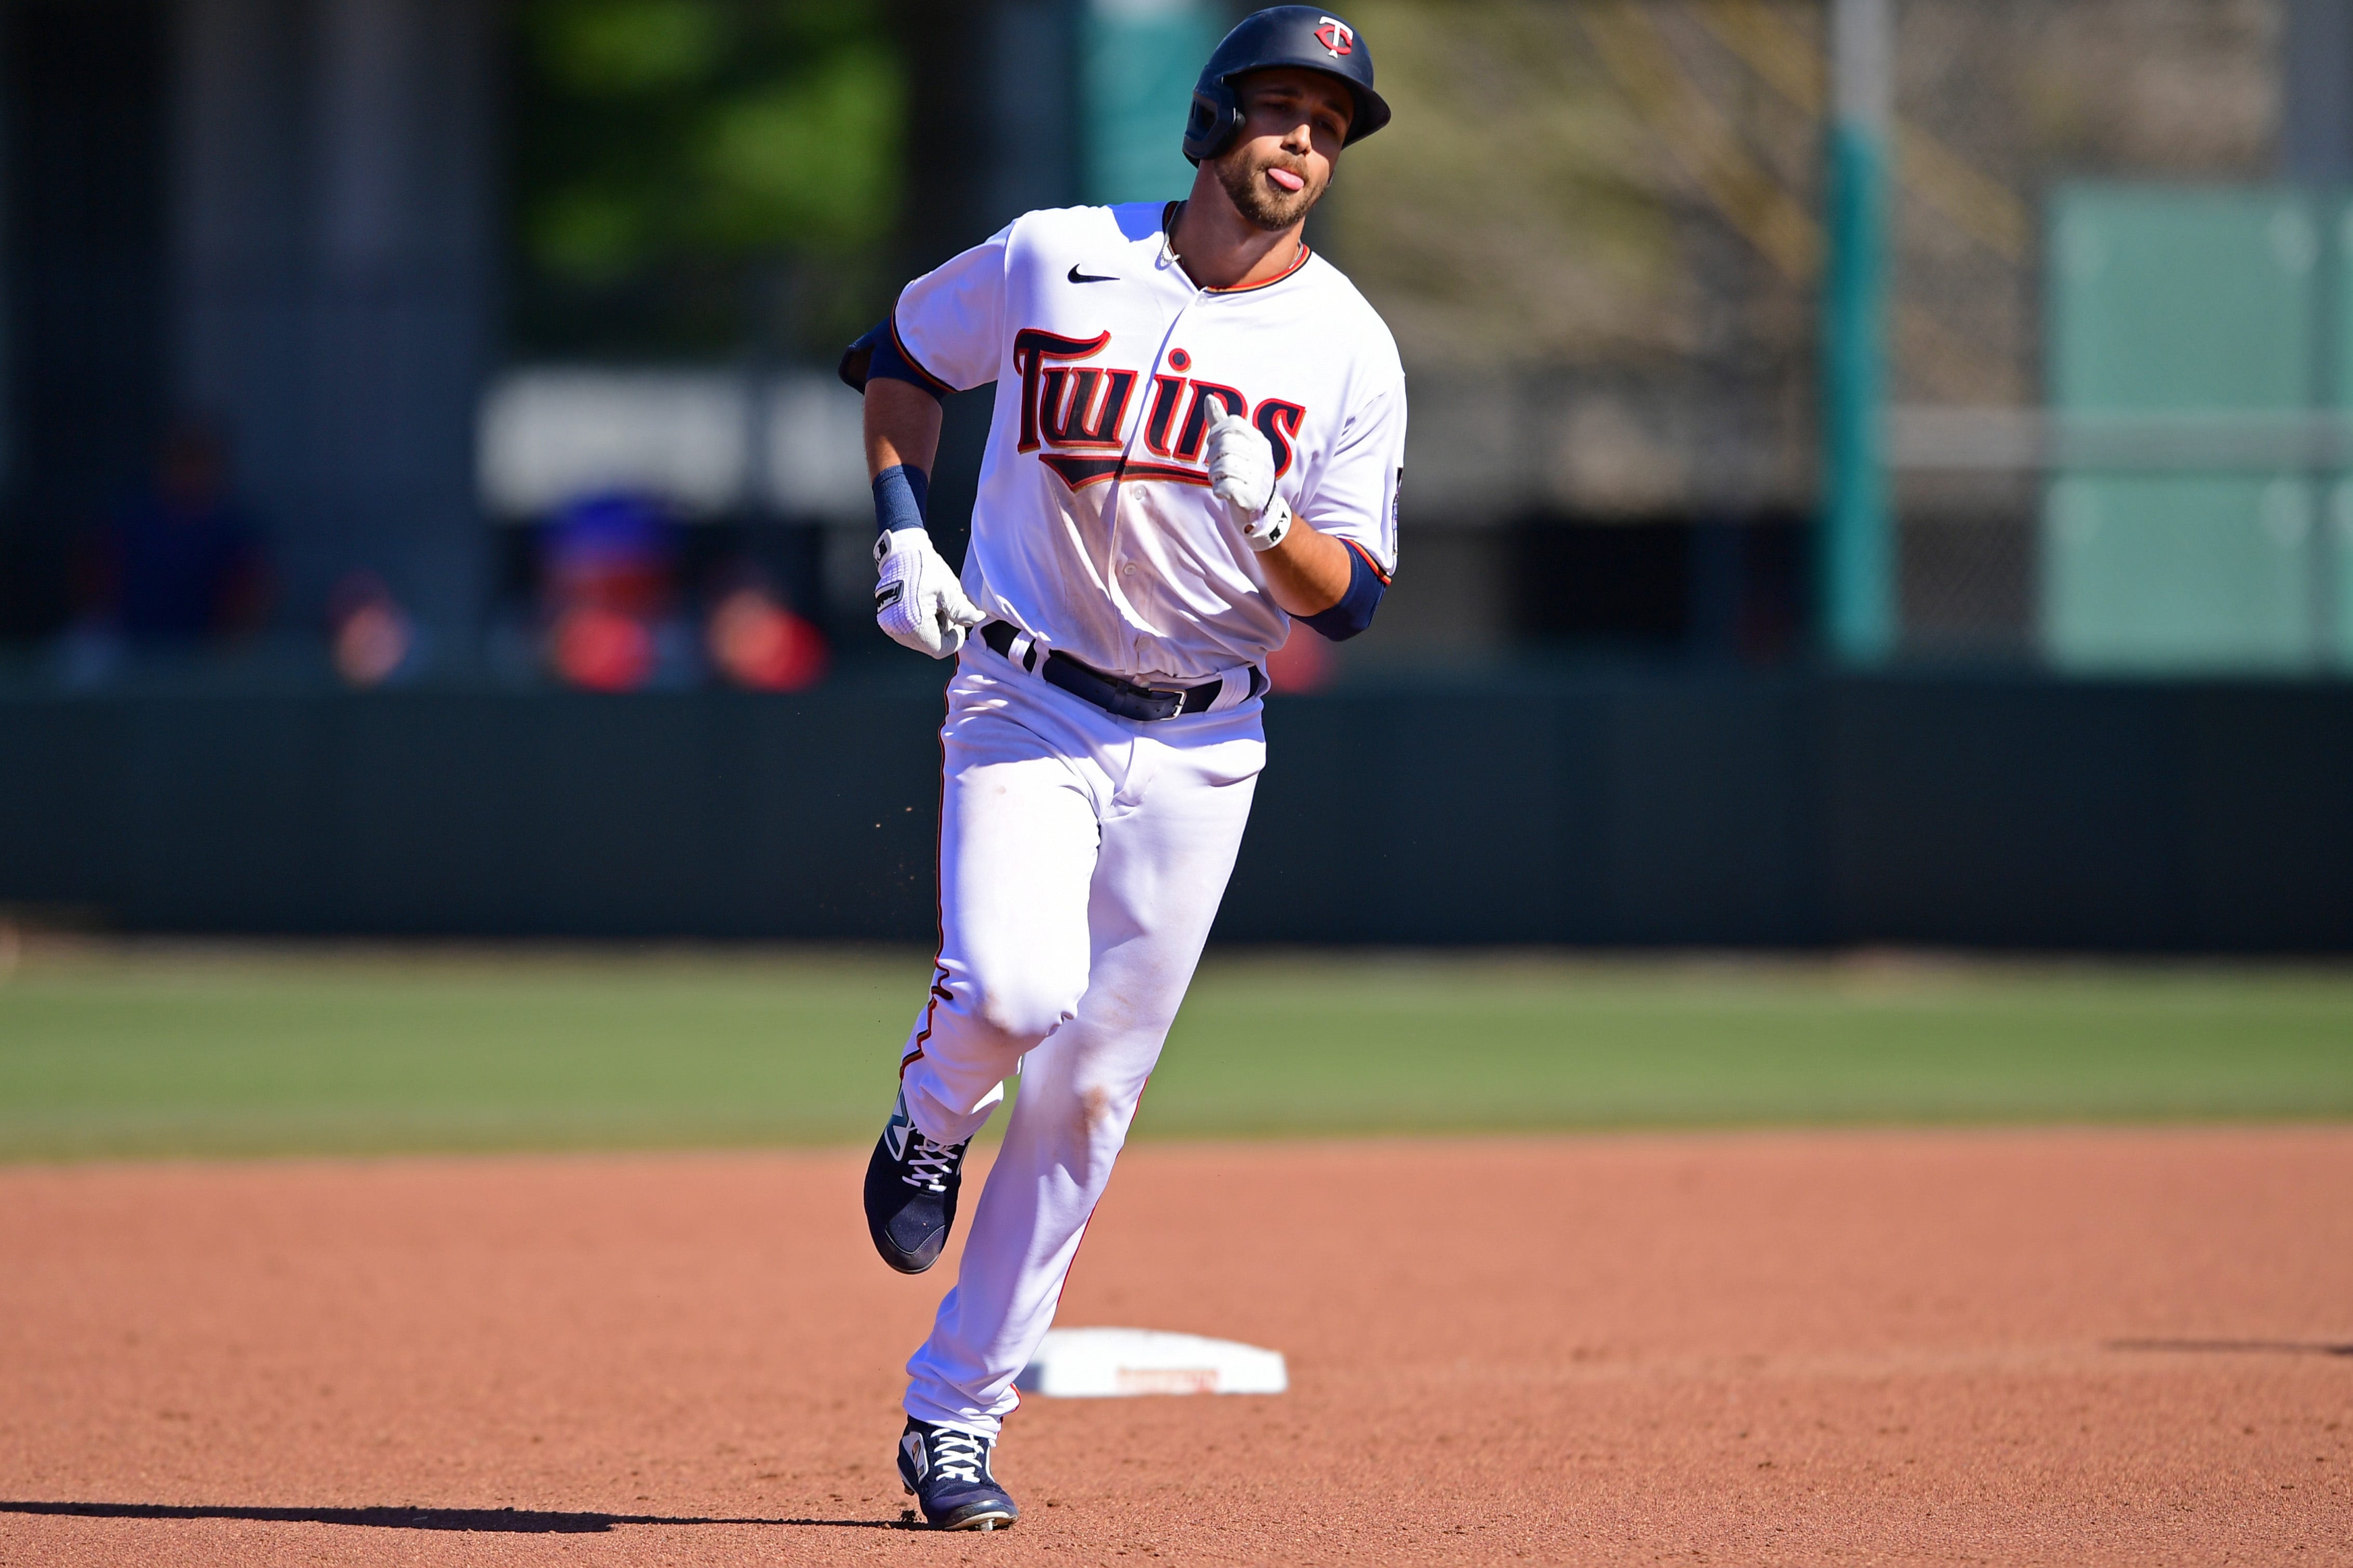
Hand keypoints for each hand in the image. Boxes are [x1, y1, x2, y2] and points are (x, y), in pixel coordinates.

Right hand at [874, 528, 985, 656]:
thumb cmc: (924, 569)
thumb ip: (962, 610)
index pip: (941, 649)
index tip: (957, 621)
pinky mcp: (887, 622)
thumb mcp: (948, 590)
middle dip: (942, 632)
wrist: (901, 555)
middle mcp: (899, 630)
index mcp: (915, 623)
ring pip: (920, 642)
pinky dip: (919, 626)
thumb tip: (977, 619)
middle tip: (944, 609)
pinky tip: (921, 608)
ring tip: (932, 607)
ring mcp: (890, 627)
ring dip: (931, 629)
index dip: (954, 638)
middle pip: (930, 646)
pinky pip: (909, 634)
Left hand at [1206, 411, 1291, 550]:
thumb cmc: (1245, 474)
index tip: (1214, 444)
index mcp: (1259, 441)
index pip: (1233, 423)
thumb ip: (1222, 423)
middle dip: (1212, 456)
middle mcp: (1262, 457)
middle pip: (1225, 443)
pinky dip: (1218, 490)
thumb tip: (1209, 397)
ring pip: (1222, 465)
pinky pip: (1224, 487)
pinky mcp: (1251, 497)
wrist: (1262, 511)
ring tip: (1220, 480)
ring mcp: (1259, 477)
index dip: (1216, 432)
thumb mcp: (1238, 447)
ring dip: (1213, 475)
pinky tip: (1224, 492)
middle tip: (1216, 466)